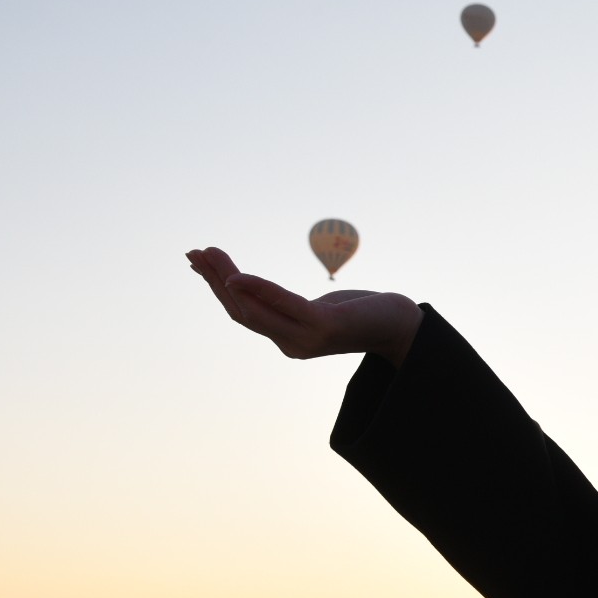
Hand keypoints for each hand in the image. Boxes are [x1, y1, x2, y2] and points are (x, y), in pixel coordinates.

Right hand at [186, 247, 422, 365]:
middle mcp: (292, 345)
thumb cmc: (362, 313)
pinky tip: (238, 277)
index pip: (242, 313)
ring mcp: (306, 339)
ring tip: (208, 254)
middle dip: (213, 280)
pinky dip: (259, 290)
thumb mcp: (319, 307)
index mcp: (287, 339)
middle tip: (194, 252)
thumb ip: (289, 304)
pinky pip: (284, 305)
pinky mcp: (324, 328)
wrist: (403, 327)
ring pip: (255, 309)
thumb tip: (267, 288)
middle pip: (242, 311)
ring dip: (227, 279)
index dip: (216, 288)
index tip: (197, 261)